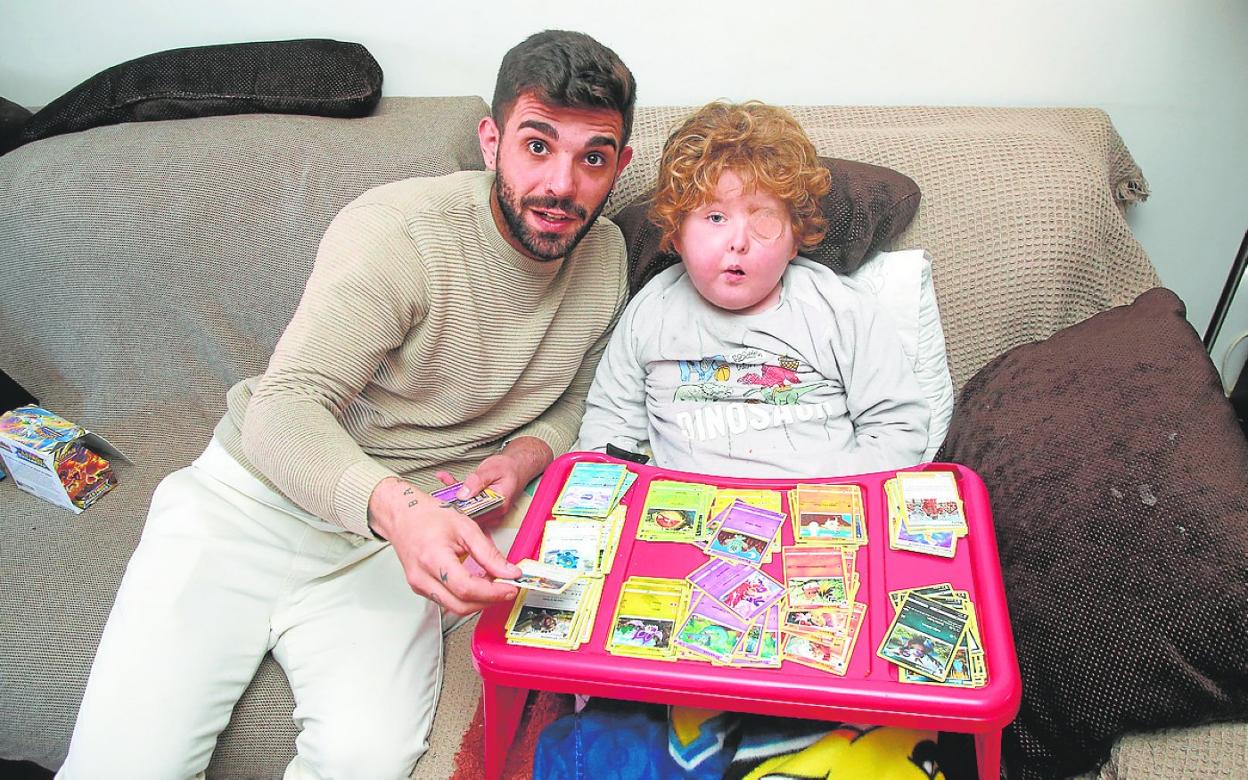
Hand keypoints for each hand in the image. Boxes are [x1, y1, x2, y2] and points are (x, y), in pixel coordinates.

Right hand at [367, 477, 520, 614]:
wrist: (402, 515)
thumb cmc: (427, 516)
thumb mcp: (465, 527)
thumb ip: (489, 553)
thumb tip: (509, 571)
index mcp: (433, 558)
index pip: (466, 588)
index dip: (492, 593)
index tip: (510, 588)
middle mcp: (422, 577)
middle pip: (461, 606)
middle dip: (488, 602)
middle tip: (507, 590)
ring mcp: (419, 585)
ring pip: (454, 608)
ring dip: (478, 601)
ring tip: (494, 585)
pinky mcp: (420, 588)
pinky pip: (447, 601)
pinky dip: (466, 597)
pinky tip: (477, 584)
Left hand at [436, 436, 552, 511]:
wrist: (517, 466)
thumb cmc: (508, 467)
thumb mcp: (492, 470)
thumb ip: (477, 481)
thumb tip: (462, 494)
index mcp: (498, 505)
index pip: (474, 514)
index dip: (458, 509)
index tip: (445, 501)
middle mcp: (493, 512)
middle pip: (468, 512)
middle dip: (452, 501)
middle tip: (439, 492)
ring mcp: (488, 510)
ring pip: (465, 506)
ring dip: (453, 493)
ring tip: (444, 478)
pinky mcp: (482, 505)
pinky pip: (467, 501)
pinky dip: (456, 490)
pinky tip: (447, 479)